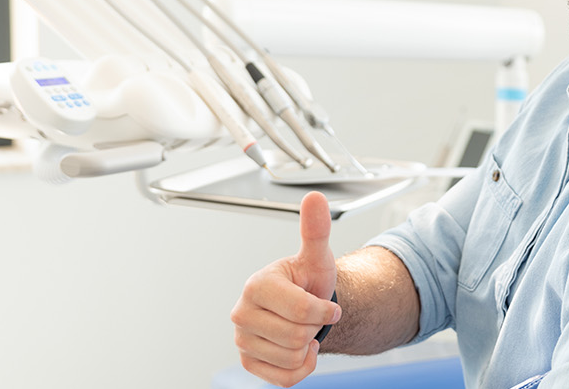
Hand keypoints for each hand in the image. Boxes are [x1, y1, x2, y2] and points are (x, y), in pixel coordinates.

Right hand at [231, 191, 342, 386]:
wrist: (302, 307)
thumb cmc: (307, 282)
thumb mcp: (316, 257)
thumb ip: (316, 230)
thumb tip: (315, 198)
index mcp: (257, 285)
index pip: (302, 312)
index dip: (325, 312)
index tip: (327, 303)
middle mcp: (241, 312)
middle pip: (297, 336)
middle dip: (314, 329)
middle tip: (309, 316)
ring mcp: (242, 339)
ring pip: (292, 358)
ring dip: (307, 347)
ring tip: (301, 328)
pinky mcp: (248, 362)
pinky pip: (286, 379)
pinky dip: (301, 367)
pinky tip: (296, 348)